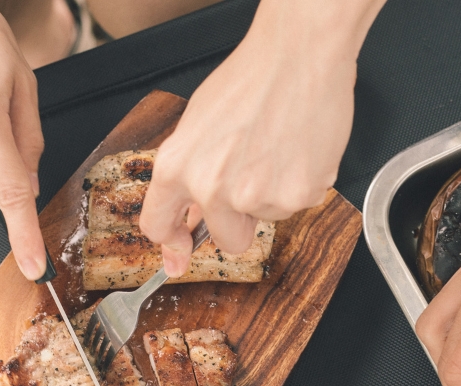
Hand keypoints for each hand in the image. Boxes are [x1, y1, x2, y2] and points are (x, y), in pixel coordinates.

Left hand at [139, 0, 382, 274]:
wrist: (298, 55)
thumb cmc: (252, 79)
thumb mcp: (199, 124)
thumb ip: (189, 174)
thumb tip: (188, 218)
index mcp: (177, 166)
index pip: (157, 225)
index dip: (172, 244)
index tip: (180, 253)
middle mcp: (211, 187)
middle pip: (228, 239)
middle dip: (242, 220)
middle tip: (256, 178)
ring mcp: (253, 195)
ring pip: (268, 218)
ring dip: (275, 193)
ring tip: (279, 147)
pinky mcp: (295, 196)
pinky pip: (299, 205)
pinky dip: (303, 183)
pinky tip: (300, 149)